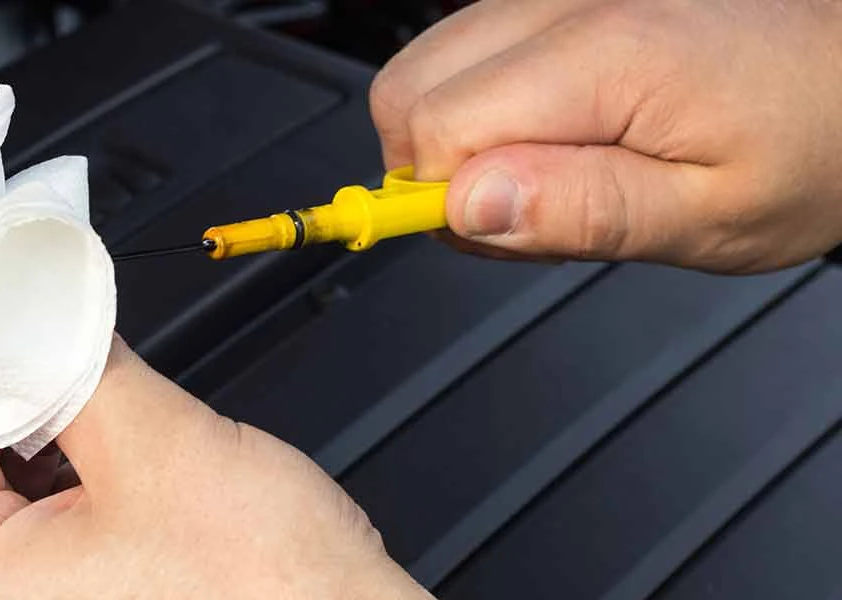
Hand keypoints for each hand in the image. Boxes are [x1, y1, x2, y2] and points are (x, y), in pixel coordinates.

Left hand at [0, 338, 430, 598]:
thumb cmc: (274, 598)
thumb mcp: (161, 444)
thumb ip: (77, 359)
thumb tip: (39, 300)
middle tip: (29, 302)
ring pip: (4, 477)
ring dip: (39, 410)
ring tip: (79, 354)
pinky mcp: (88, 593)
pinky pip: (51, 506)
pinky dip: (72, 449)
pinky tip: (104, 407)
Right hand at [370, 0, 841, 272]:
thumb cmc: (816, 139)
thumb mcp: (711, 216)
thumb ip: (582, 211)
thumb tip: (465, 208)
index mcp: (604, 56)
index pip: (434, 130)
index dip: (444, 203)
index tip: (497, 238)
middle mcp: (568, 2)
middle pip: (406, 88)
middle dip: (433, 167)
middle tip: (519, 212)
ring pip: (427, 63)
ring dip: (456, 133)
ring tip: (545, 171)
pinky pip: (470, 45)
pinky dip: (484, 99)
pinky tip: (551, 131)